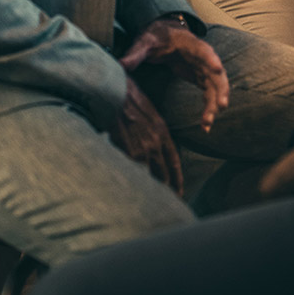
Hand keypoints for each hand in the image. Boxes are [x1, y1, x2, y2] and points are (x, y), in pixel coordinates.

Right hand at [107, 75, 183, 194]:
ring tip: (150, 202)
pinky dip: (133, 181)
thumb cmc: (129, 97)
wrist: (115, 92)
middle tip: (168, 202)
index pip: (174, 161)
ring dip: (150, 189)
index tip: (179, 191)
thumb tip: (150, 145)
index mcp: (162, 132)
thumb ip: (151, 131)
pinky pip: (132, 172)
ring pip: (149, 176)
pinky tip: (132, 190)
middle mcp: (155, 143)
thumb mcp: (148, 112)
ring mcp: (142, 149)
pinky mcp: (127, 152)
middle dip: (166, 189)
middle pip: (163, 174)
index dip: (176, 179)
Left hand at [119, 19, 229, 132]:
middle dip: (220, 89)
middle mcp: (203, 56)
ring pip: (216, 86)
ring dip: (215, 103)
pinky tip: (205, 124)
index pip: (203, 50)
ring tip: (208, 124)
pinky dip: (210, 107)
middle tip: (220, 106)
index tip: (217, 68)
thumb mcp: (144, 42)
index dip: (211, 59)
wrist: (164, 34)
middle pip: (216, 72)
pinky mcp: (202, 78)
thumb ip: (135, 54)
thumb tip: (120, 65)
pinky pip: (210, 93)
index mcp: (190, 44)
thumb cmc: (157, 36)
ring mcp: (204, 68)